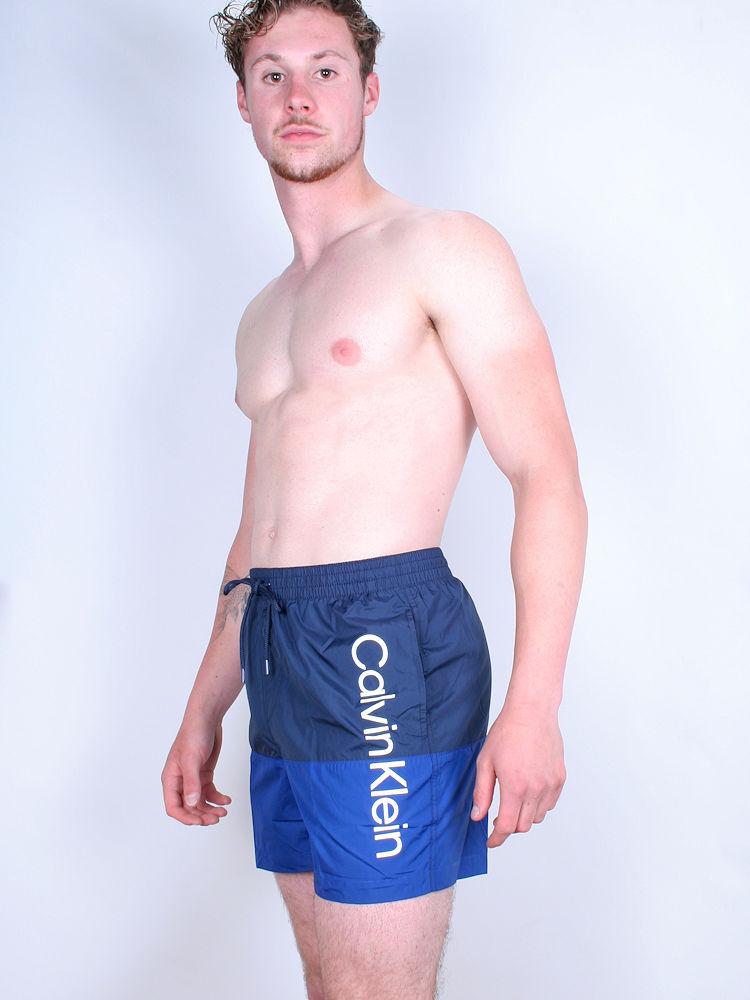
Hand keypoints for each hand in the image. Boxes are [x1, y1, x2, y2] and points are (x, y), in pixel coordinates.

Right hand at [162, 720, 231, 825]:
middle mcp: (180, 782)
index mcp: (171, 779)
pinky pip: (209, 793)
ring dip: (210, 809)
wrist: (207, 720)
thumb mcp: (192, 760)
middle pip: (188, 807)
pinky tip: (226, 800)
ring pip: (199, 802)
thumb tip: (192, 804)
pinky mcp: (204, 774)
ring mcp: (193, 779)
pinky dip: (217, 798)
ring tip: (223, 811)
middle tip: (216, 818)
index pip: (173, 806)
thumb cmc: (194, 735)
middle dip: (201, 815)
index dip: (185, 817)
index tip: (200, 821)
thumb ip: (192, 783)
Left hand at [471, 706, 565, 846]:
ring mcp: (551, 784)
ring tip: (513, 800)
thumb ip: (482, 792)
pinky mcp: (560, 778)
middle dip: (509, 826)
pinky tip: (528, 792)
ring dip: (524, 816)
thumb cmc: (507, 732)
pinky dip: (538, 805)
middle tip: (498, 817)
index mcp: (515, 786)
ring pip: (537, 817)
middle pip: (523, 826)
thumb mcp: (486, 762)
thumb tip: (477, 816)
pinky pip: (549, 804)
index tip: (490, 841)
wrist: (532, 712)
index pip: (507, 826)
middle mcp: (536, 789)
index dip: (496, 838)